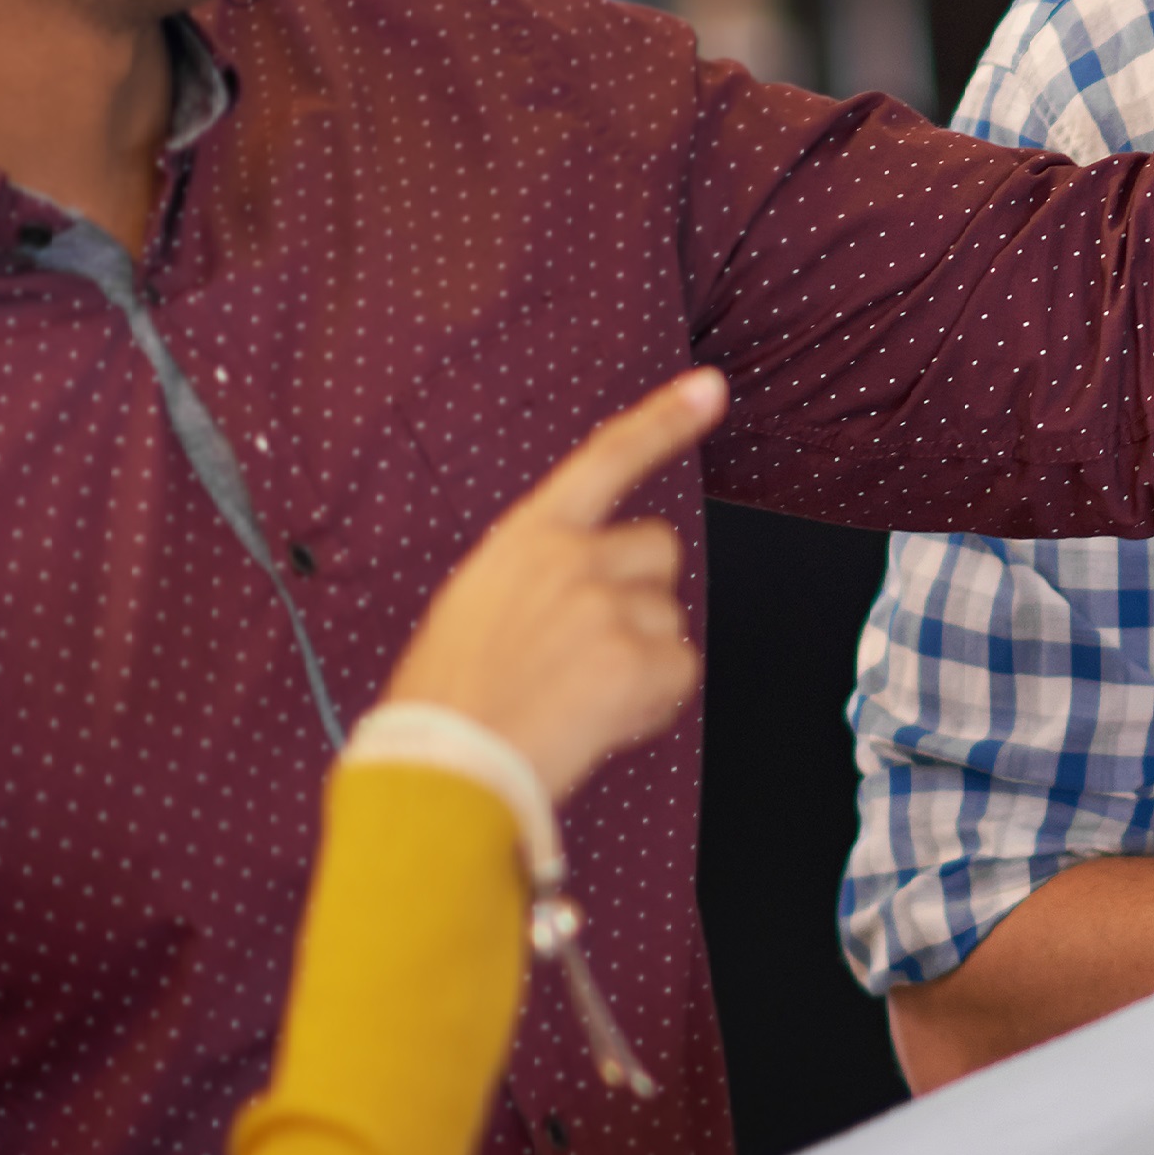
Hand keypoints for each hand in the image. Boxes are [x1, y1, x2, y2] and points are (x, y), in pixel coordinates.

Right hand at [384, 371, 723, 797]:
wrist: (442, 766)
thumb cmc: (448, 698)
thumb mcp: (476, 603)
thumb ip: (539, 576)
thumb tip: (587, 585)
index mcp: (527, 537)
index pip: (606, 459)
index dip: (664, 420)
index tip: (710, 389)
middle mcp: (574, 558)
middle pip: (660, 551)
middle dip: (642, 594)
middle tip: (587, 651)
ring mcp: (609, 606)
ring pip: (668, 621)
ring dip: (641, 657)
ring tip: (576, 695)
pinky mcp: (637, 660)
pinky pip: (679, 674)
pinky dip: (652, 701)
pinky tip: (597, 718)